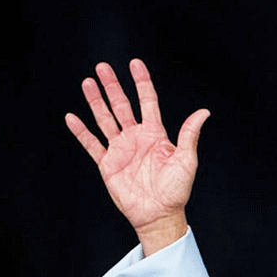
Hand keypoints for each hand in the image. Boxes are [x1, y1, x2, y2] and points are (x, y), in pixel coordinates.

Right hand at [66, 59, 209, 255]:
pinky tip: (72, 117)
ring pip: (105, 119)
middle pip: (121, 106)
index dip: (141, 82)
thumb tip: (204, 111)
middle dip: (113, 86)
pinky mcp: (107, 163)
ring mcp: (120, 149)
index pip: (147, 101)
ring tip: (88, 82)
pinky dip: (81, 131)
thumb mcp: (186, 160)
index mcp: (155, 134)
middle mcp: (136, 138)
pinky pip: (92, 144)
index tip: (134, 63)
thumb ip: (189, 134)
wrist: (159, 214)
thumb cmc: (176, 189)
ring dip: (96, 101)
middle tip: (103, 67)